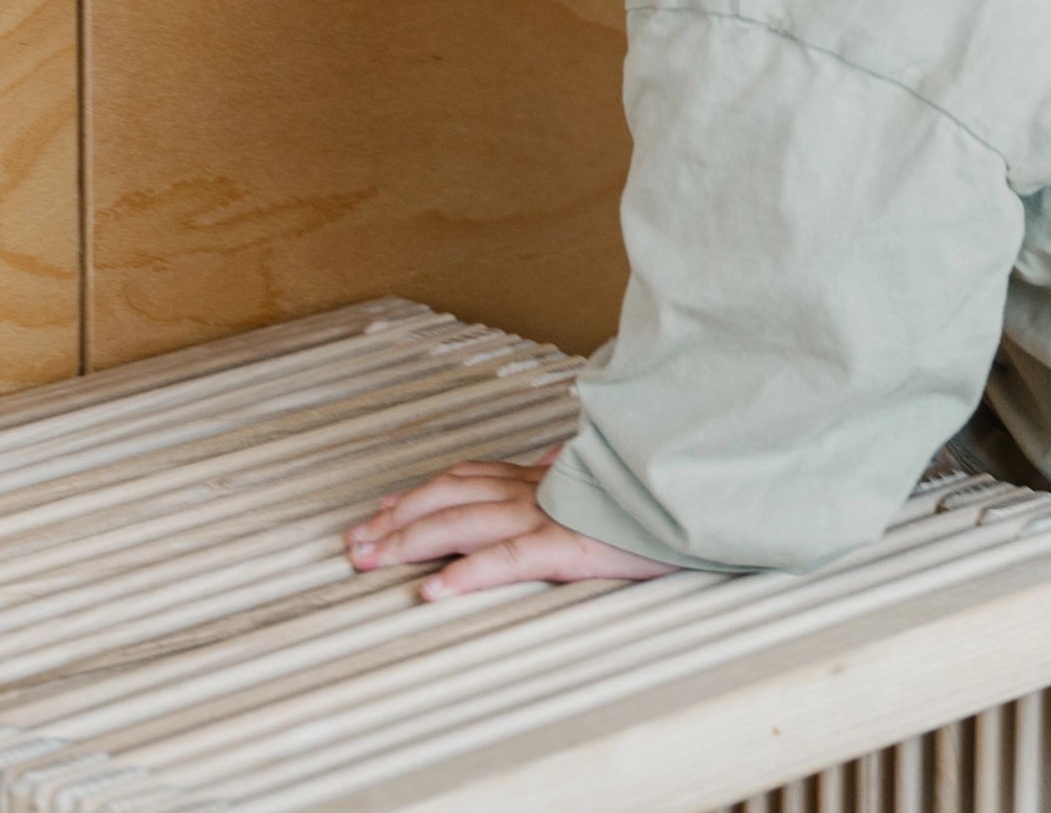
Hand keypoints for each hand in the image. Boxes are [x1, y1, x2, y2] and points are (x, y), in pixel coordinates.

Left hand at [345, 447, 677, 598]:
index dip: (418, 493)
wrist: (696, 481)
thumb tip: (551, 460)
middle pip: (448, 495)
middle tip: (354, 543)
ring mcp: (549, 511)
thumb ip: (574, 468)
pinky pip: (508, 557)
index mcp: (543, 474)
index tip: (381, 510)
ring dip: (408, 540)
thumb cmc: (656, 482)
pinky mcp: (570, 541)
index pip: (466, 476)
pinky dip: (467, 572)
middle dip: (395, 518)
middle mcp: (536, 487)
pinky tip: (435, 591)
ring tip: (369, 560)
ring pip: (462, 520)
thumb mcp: (607, 471)